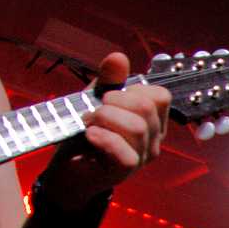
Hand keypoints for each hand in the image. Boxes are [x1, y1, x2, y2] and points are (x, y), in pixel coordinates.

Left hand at [31, 51, 171, 211]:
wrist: (68, 169)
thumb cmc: (86, 135)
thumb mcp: (95, 100)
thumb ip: (109, 79)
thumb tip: (118, 57)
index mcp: (152, 120)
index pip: (161, 96)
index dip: (134, 90)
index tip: (111, 97)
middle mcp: (154, 139)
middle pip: (147, 108)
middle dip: (115, 101)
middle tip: (95, 110)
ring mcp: (142, 156)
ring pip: (137, 127)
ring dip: (105, 118)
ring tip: (89, 123)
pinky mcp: (125, 170)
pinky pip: (123, 150)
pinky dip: (102, 137)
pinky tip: (90, 136)